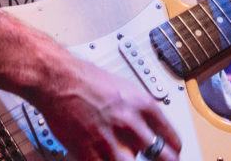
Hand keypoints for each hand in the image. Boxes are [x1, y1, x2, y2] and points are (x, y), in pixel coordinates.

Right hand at [33, 59, 180, 160]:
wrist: (57, 78)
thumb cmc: (84, 78)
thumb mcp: (122, 88)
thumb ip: (136, 111)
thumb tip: (144, 130)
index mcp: (142, 104)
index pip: (171, 137)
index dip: (174, 151)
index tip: (173, 155)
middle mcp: (130, 122)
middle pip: (160, 156)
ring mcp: (110, 139)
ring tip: (125, 157)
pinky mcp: (89, 151)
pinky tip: (104, 158)